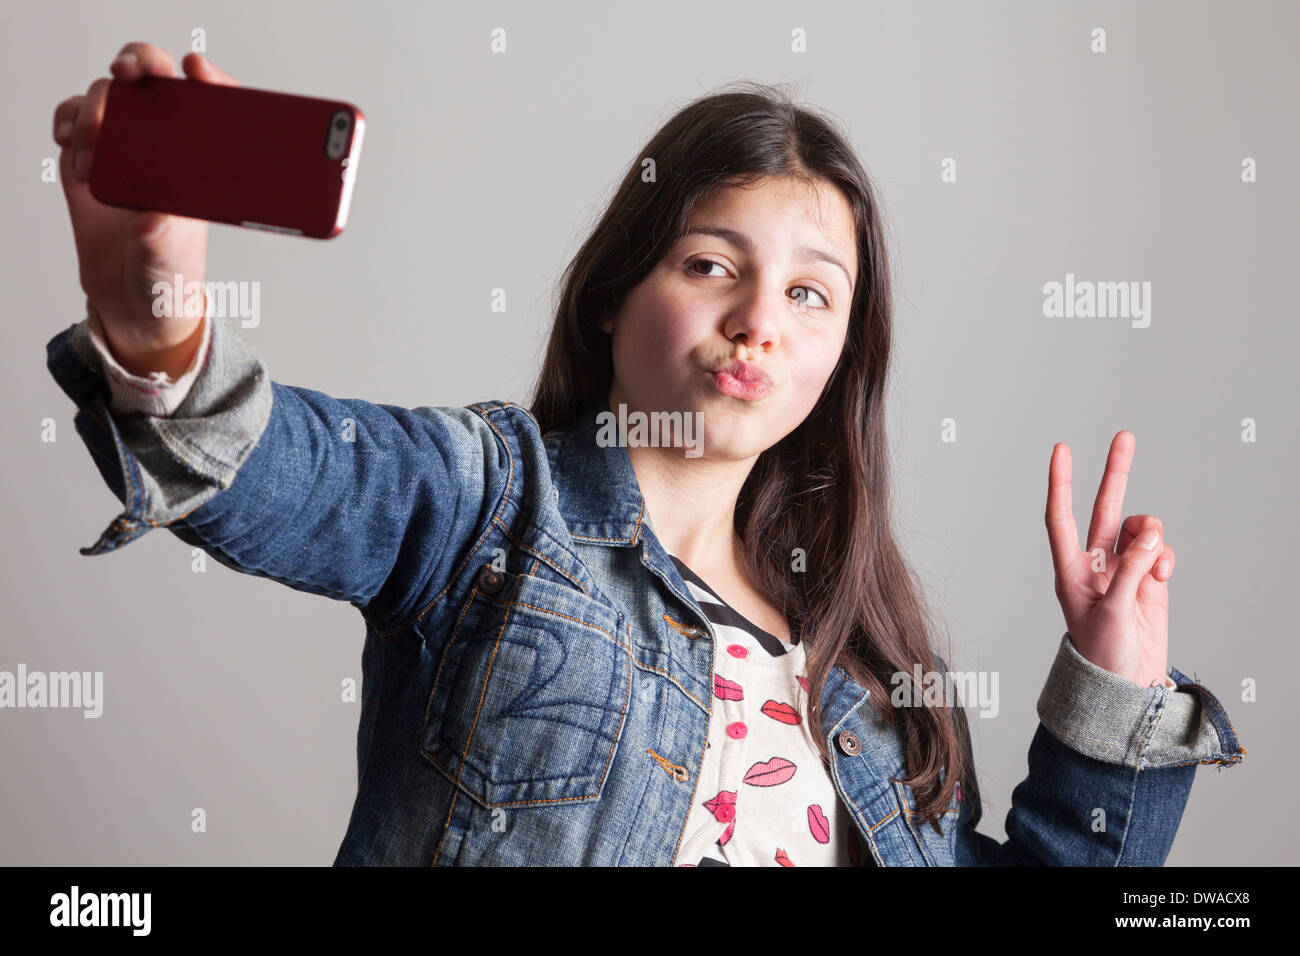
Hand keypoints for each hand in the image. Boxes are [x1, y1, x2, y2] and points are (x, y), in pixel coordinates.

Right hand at [52, 42, 238, 371]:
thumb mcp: (170, 265)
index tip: (195, 70)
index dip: (209, 79)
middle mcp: (166, 148)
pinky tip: (68, 143)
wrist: (132, 297)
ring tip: (90, 156)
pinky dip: (66, 120)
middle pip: (157, 81)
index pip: (214, 107)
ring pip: (111, 95)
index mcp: (202, 167)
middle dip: (142, 63)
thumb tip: (152, 222)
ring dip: (94, 109)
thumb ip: (162, 244)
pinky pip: (74, 118)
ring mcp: (127, 148)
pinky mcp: (92, 157)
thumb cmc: (167, 276)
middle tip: (129, 73)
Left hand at [1045, 431, 1175, 687]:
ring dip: (1150, 535)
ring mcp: (1123, 569)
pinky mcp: (1149, 579)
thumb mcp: (1112, 612)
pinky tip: (1163, 577)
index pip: (1060, 517)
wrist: (1128, 687)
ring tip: (1154, 562)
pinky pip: (1160, 551)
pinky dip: (1165, 557)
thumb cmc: (1105, 656)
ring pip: (1139, 530)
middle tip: (1124, 436)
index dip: (1061, 483)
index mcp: (1069, 570)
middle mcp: (1094, 564)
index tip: (1061, 449)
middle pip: (1104, 508)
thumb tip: (1149, 534)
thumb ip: (1131, 570)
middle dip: (1115, 474)